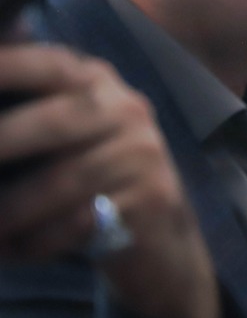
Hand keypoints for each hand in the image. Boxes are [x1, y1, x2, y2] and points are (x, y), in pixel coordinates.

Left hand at [0, 43, 220, 317]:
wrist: (160, 237)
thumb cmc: (89, 183)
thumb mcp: (64, 137)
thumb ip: (27, 112)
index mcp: (97, 83)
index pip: (49, 66)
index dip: (8, 70)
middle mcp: (127, 109)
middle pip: (55, 123)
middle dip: (2, 145)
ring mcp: (144, 153)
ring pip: (63, 181)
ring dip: (11, 212)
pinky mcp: (153, 198)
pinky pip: (81, 221)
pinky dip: (37, 242)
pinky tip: (16, 250)